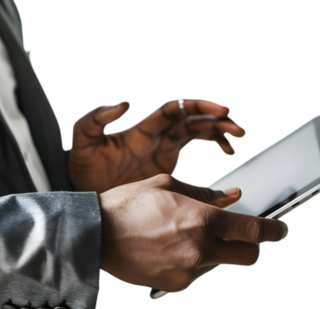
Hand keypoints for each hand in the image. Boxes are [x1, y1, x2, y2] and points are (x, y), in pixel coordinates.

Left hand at [68, 97, 245, 193]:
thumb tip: (122, 103)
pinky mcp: (166, 166)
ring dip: (218, 132)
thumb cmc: (82, 168)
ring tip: (236, 139)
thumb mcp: (83, 143)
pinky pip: (194, 151)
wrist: (86, 194)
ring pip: (196, 132)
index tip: (218, 110)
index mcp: (142, 130)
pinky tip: (225, 154)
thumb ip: (95, 120)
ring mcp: (162, 150)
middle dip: (215, 120)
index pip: (174, 110)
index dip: (197, 106)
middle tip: (236, 128)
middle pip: (191, 119)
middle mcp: (156, 136)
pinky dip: (210, 149)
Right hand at [98, 174, 288, 292]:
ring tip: (181, 236)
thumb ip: (206, 194)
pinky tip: (169, 248)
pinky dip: (191, 262)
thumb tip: (232, 196)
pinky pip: (195, 273)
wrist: (94, 235)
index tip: (278, 231)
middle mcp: (199, 249)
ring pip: (217, 263)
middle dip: (249, 247)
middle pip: (246, 256)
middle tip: (239, 237)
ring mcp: (188, 271)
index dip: (272, 231)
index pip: (252, 230)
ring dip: (212, 251)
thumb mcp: (169, 186)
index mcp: (201, 220)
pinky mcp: (175, 285)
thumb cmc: (127, 206)